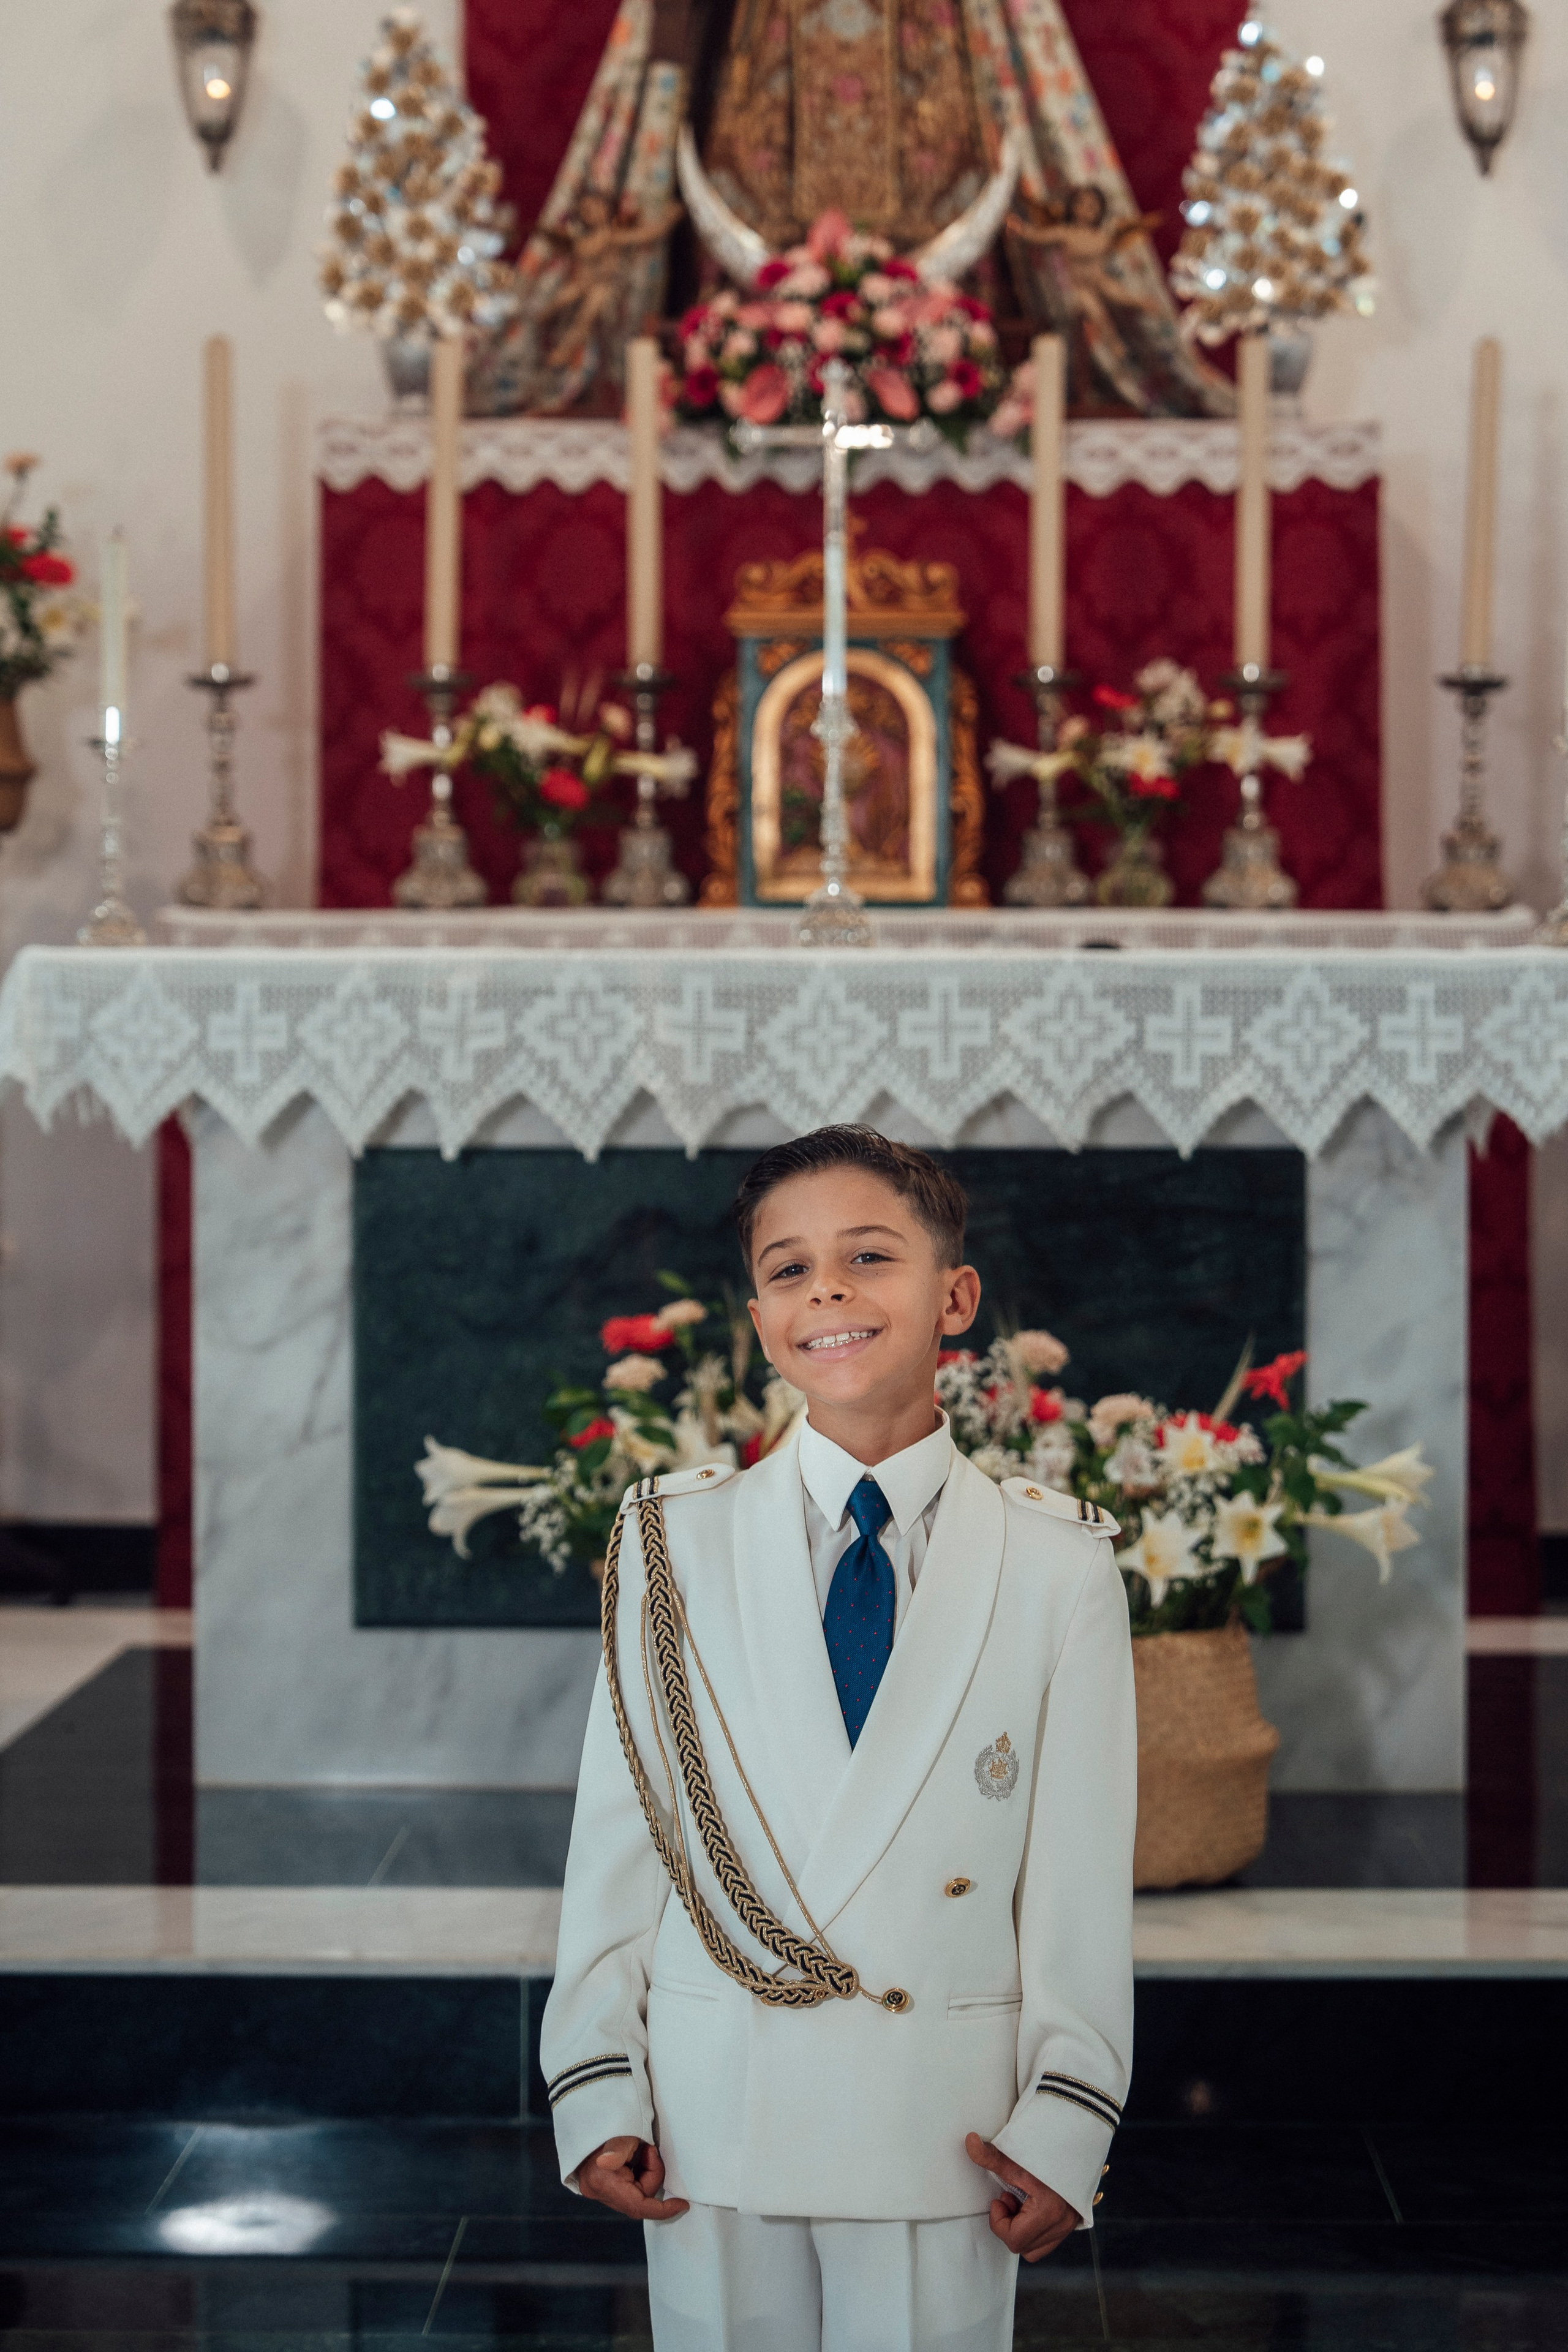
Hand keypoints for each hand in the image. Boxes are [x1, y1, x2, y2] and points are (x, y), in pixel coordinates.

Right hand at [577, 2135, 689, 2222]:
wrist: (585, 2124)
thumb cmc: (605, 2128)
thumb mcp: (621, 2135)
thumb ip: (627, 2149)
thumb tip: (626, 2157)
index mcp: (603, 2181)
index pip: (639, 2206)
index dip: (663, 2210)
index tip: (682, 2205)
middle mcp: (599, 2193)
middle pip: (640, 2199)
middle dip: (651, 2176)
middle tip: (648, 2150)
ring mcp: (599, 2193)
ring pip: (635, 2195)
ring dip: (644, 2175)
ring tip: (639, 2150)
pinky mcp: (603, 2190)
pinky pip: (628, 2191)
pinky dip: (637, 2177)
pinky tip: (632, 2160)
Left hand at [965, 2132, 1079, 2262]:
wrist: (1077, 2145)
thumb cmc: (1049, 2151)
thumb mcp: (1019, 2157)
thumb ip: (992, 2156)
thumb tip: (970, 2142)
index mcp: (1049, 2211)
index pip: (1014, 2239)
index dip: (999, 2221)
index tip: (1000, 2199)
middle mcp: (1061, 2224)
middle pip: (1021, 2247)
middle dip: (1009, 2224)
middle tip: (1010, 2199)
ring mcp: (1068, 2226)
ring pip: (1034, 2249)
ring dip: (1021, 2229)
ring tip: (1022, 2204)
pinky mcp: (1070, 2225)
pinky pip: (1045, 2242)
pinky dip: (1033, 2229)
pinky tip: (1032, 2207)